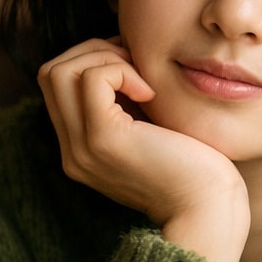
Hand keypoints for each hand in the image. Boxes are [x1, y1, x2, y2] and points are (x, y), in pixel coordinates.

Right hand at [38, 38, 249, 261]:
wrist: (210, 208)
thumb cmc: (198, 169)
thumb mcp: (154, 130)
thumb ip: (131, 105)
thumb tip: (124, 55)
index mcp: (82, 150)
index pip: (57, 84)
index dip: (93, 61)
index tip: (135, 67)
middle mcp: (73, 152)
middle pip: (51, 72)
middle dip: (94, 52)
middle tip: (138, 65)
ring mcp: (83, 148)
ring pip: (59, 71)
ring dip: (104, 58)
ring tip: (143, 79)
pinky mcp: (104, 140)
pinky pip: (91, 80)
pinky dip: (120, 70)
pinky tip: (151, 93)